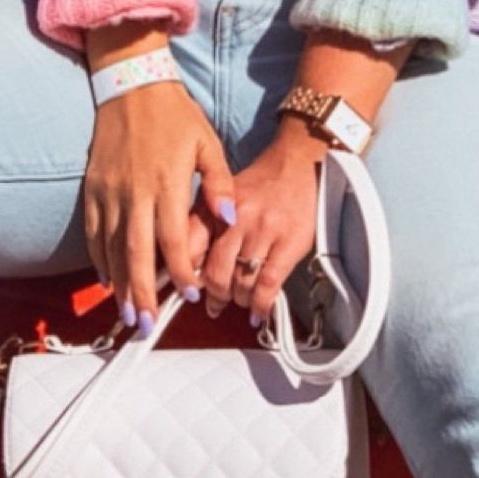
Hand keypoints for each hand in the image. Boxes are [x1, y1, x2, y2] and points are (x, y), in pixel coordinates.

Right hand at [83, 82, 235, 332]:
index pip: (172, 238)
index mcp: (166, 181)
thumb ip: (219, 183)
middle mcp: (134, 190)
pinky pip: (93, 230)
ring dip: (120, 284)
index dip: (181, 270)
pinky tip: (108, 279)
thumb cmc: (173, 114)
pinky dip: (98, 258)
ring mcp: (109, 189)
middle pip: (136, 252)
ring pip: (111, 247)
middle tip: (146, 326)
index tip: (191, 292)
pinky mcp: (93, 185)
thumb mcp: (207, 142)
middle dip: (142, 293)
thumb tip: (230, 219)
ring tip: (129, 314)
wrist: (131, 82)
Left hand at [196, 121, 321, 325]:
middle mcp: (236, 218)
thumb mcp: (219, 196)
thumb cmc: (256, 185)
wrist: (294, 164)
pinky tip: (258, 312)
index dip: (184, 276)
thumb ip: (201, 225)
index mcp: (213, 205)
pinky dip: (261, 305)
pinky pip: (268, 284)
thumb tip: (185, 265)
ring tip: (238, 301)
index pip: (189, 248)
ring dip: (238, 300)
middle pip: (215, 273)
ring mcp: (263, 230)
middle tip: (213, 304)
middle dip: (213, 296)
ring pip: (241, 282)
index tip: (185, 291)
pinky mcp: (288, 243)